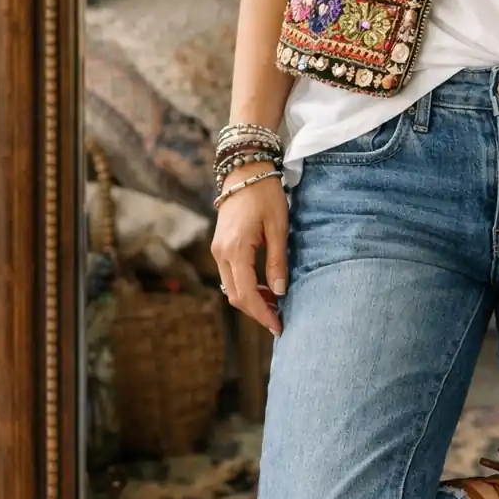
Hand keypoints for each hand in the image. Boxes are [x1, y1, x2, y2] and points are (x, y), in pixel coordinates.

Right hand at [211, 168, 287, 336]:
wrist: (245, 171)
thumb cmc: (266, 195)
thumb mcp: (279, 227)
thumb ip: (277, 261)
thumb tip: (280, 292)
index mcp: (236, 249)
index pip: (247, 293)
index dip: (262, 314)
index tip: (279, 327)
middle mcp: (221, 253)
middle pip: (235, 296)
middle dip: (257, 312)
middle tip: (280, 320)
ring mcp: (218, 250)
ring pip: (231, 288)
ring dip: (251, 300)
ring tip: (276, 305)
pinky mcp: (220, 247)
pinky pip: (230, 276)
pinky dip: (245, 287)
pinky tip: (264, 289)